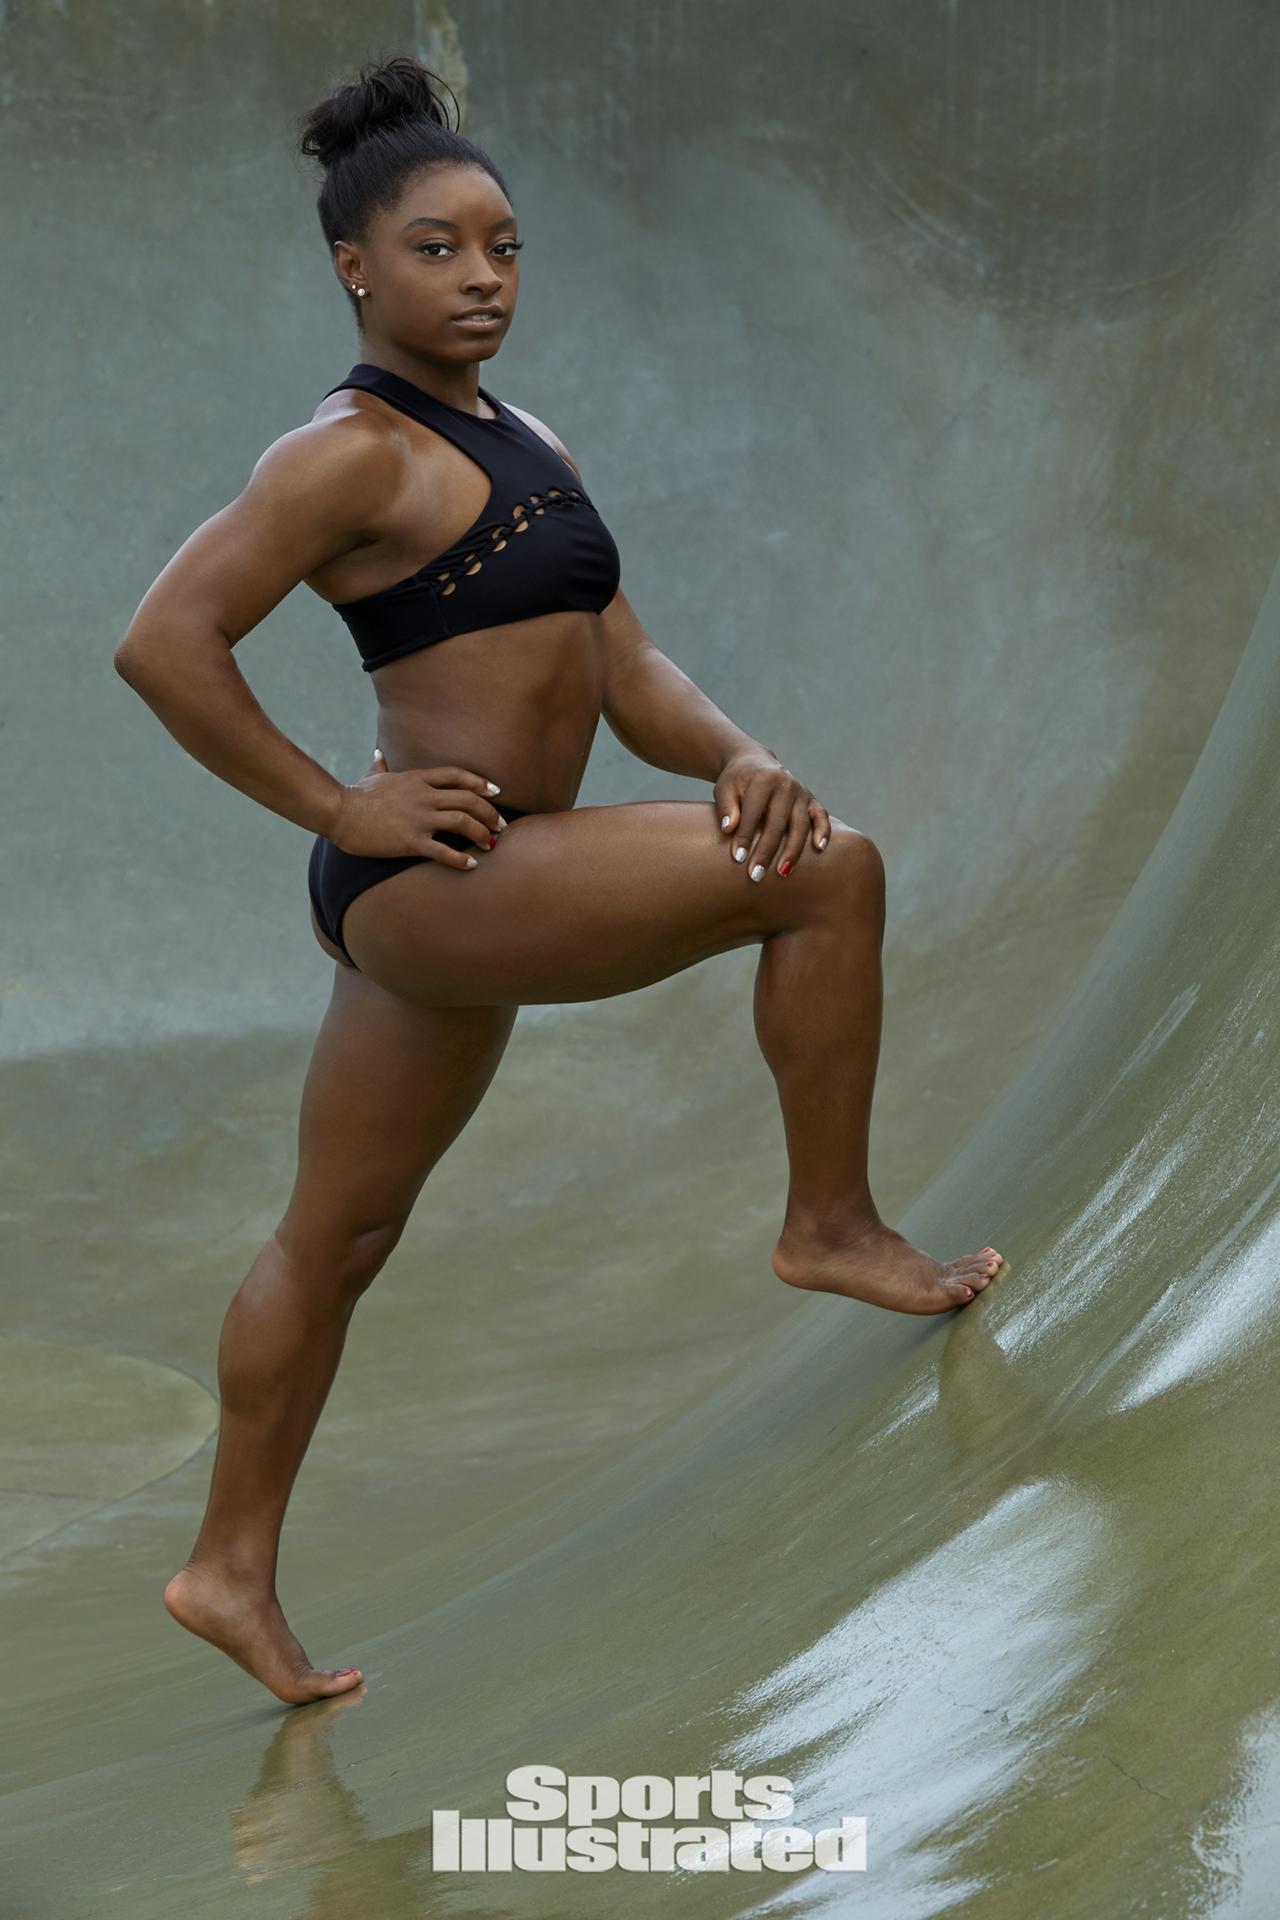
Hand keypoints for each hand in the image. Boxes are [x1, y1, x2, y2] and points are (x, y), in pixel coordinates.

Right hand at [332, 748, 507, 865]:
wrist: (341, 813)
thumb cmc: (357, 796)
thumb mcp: (372, 776)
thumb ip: (381, 764)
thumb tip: (378, 752)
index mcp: (417, 779)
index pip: (457, 776)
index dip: (480, 783)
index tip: (495, 793)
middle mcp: (423, 796)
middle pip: (468, 799)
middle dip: (489, 813)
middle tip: (500, 826)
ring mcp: (419, 818)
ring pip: (462, 822)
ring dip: (482, 833)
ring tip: (490, 844)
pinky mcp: (411, 841)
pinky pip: (444, 851)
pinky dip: (461, 859)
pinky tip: (471, 864)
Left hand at [714, 747, 830, 879]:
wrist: (755, 763)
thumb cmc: (736, 782)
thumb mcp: (724, 788)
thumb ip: (726, 807)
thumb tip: (728, 829)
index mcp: (763, 780)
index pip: (754, 812)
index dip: (745, 836)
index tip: (738, 858)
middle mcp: (786, 784)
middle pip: (778, 822)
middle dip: (767, 851)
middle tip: (756, 875)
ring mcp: (801, 792)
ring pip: (801, 824)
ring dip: (793, 850)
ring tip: (783, 873)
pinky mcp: (812, 800)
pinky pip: (821, 816)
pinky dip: (823, 831)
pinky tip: (819, 849)